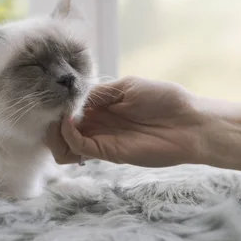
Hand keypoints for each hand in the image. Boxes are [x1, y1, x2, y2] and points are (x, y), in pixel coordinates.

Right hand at [45, 76, 206, 166]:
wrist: (190, 123)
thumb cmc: (164, 99)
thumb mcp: (127, 87)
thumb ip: (99, 92)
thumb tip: (72, 97)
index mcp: (100, 106)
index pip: (68, 109)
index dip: (57, 104)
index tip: (51, 95)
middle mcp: (97, 124)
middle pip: (61, 129)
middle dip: (51, 121)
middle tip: (52, 111)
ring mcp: (101, 139)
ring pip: (65, 144)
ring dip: (55, 134)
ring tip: (59, 121)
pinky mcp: (109, 153)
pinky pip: (80, 148)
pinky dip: (69, 136)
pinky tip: (71, 123)